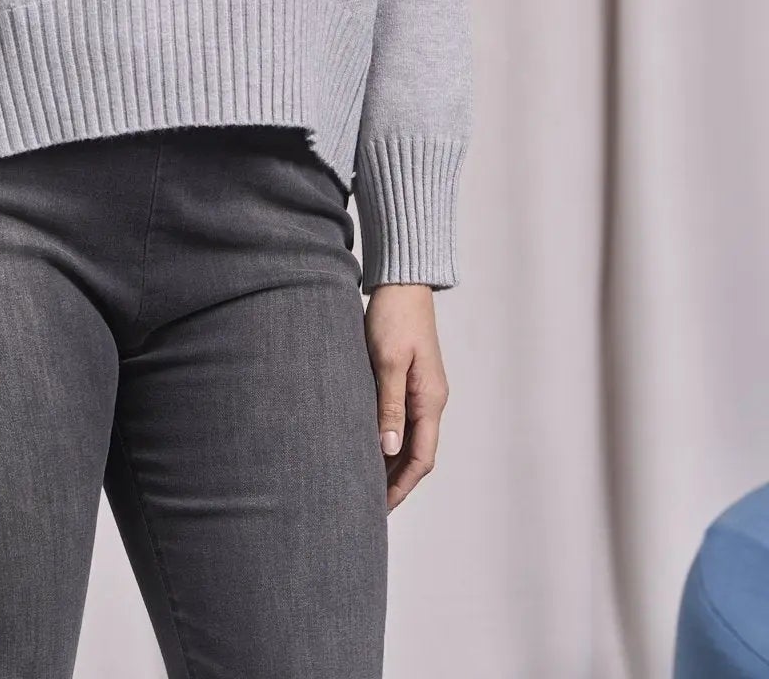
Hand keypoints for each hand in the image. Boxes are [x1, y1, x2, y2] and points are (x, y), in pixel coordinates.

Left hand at [363, 283, 448, 512]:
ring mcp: (422, 391)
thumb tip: (388, 450)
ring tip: (362, 484)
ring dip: (389, 463)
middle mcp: (431, 400)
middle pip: (416, 454)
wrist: (402, 282)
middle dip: (394, 482)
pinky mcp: (409, 380)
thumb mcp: (387, 362)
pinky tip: (366, 447)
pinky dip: (386, 439)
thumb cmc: (394, 317)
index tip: (379, 509)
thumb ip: (389, 406)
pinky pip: (401, 420)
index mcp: (430, 400)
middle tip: (366, 505)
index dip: (401, 486)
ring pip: (408, 439)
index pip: (421, 458)